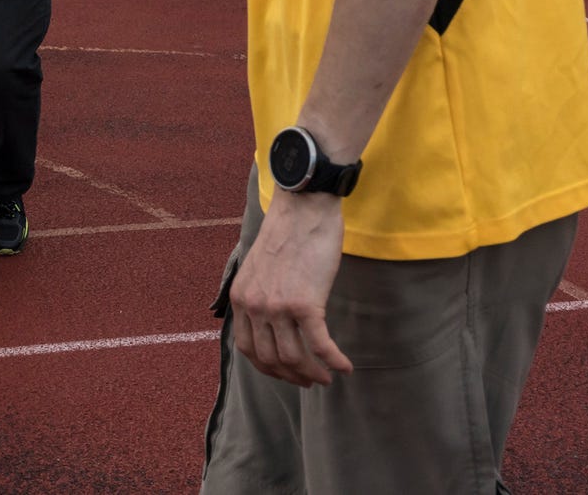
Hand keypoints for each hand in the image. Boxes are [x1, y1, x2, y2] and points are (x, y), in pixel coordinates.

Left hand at [229, 192, 353, 386]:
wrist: (303, 207)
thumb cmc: (288, 232)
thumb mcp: (260, 267)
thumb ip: (260, 294)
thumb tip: (272, 322)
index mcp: (241, 297)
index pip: (248, 348)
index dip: (268, 367)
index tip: (285, 372)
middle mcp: (254, 305)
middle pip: (270, 358)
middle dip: (291, 376)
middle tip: (309, 380)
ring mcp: (278, 306)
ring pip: (294, 357)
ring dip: (312, 373)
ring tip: (326, 377)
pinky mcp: (305, 303)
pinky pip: (320, 345)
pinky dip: (334, 361)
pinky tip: (345, 367)